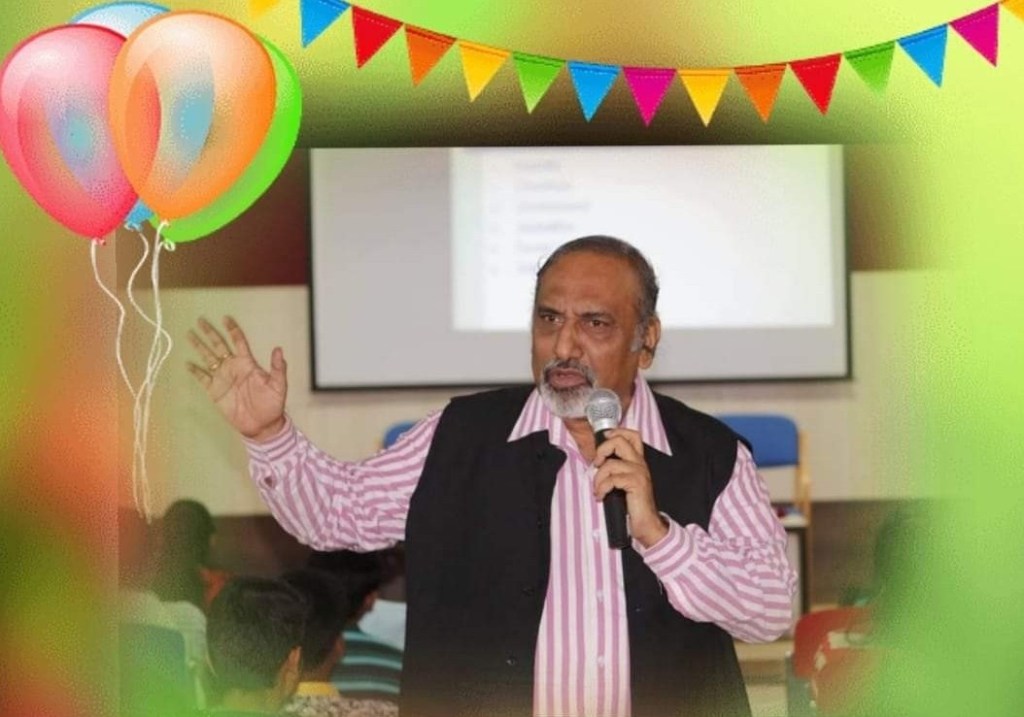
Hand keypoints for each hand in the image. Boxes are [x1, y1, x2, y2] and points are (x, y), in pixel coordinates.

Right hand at [186, 316, 287, 441]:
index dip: (233, 330)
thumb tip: (279, 349)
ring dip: (199, 346)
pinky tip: (188, 363)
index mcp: (248, 363)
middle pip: (219, 345)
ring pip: (208, 358)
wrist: (262, 425)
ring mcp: (223, 378)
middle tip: (201, 320)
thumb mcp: (279, 386)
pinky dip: (195, 371)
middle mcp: (233, 367)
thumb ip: (278, 368)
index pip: (239, 342)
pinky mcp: (215, 391)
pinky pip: (203, 378)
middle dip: (210, 332)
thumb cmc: (273, 404)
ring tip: (189, 334)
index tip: (226, 318)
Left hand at [593, 428, 667, 547]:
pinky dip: (601, 488)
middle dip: (602, 450)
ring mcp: (639, 473)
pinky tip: (601, 496)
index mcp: (638, 461)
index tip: (604, 440)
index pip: (632, 435)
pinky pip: (611, 479)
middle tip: (597, 464)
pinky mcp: (636, 484)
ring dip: (598, 478)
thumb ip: (617, 469)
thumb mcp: (625, 482)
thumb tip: (598, 460)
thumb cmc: (633, 504)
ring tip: (598, 489)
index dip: (616, 432)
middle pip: (619, 441)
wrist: (647, 523)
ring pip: (610, 464)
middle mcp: (640, 464)